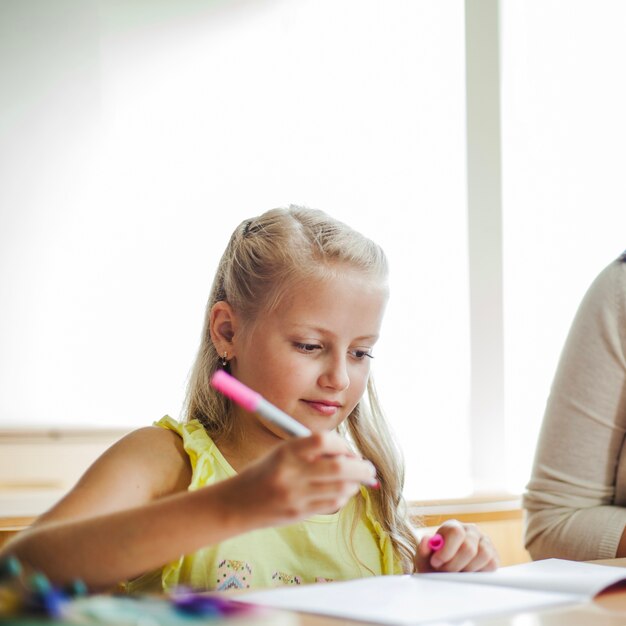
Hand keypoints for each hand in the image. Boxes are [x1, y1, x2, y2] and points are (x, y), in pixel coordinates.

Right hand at [219, 431, 376, 529]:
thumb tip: (350, 454)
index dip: (342, 444)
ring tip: (354, 480)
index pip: (324, 440)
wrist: (237, 504)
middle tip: (368, 468)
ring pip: (341, 489)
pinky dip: (343, 497)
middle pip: (339, 468)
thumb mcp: (282, 452)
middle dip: (361, 468)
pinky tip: (340, 492)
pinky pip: (332, 504)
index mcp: (286, 452)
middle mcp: (292, 473)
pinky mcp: (300, 514)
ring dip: (354, 484)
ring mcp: (296, 496)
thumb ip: (312, 450)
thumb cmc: (263, 472)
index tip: (347, 450)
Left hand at [414, 520, 498, 572]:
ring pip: (483, 555)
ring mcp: (485, 542)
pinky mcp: (494, 556)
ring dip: (467, 570)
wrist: (447, 573)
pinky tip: (468, 574)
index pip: (456, 532)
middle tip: (445, 572)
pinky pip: (492, 565)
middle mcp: (471, 530)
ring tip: (456, 573)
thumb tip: (427, 540)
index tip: (436, 562)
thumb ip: (423, 549)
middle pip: (469, 547)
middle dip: (454, 565)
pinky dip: (479, 573)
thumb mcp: (425, 558)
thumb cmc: (435, 563)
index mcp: (453, 526)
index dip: (447, 550)